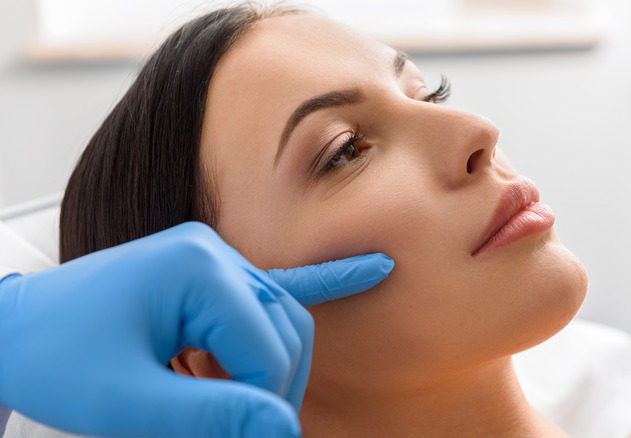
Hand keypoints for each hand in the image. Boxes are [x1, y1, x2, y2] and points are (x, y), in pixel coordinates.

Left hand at [0, 222, 392, 437]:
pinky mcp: (208, 272)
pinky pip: (277, 283)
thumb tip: (284, 431)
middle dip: (274, 387)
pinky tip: (373, 270)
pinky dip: (325, 283)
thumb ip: (211, 414)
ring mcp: (213, 258)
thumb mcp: (129, 401)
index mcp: (197, 267)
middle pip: (285, 328)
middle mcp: (213, 252)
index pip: (265, 347)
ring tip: (244, 405)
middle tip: (251, 431)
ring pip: (281, 318)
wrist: (12, 330)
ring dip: (273, 367)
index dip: (260, 404)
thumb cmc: (56, 358)